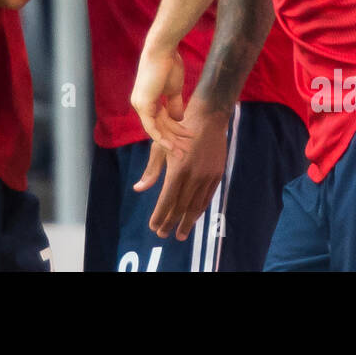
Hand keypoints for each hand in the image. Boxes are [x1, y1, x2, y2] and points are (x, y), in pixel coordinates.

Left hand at [131, 43, 185, 148]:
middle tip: (186, 152)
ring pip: (156, 130)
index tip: (188, 137)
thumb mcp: (174, 90)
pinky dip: (161, 137)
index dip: (175, 131)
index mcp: (148, 101)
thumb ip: (175, 105)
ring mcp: (140, 105)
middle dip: (174, 140)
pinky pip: (151, 126)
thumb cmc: (169, 65)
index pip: (161, 121)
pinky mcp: (143, 104)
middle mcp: (141, 105)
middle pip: (159, 128)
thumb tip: (179, 119)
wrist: (164, 50)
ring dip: (171, 141)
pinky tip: (171, 146)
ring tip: (184, 151)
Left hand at [135, 96, 230, 239]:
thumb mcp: (160, 147)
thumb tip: (138, 189)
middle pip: (181, 206)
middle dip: (171, 222)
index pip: (167, 199)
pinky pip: (207, 197)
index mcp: (177, 169)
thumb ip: (151, 171)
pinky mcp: (217, 175)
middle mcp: (193, 176)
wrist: (208, 118)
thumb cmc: (178, 131)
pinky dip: (199, 210)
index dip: (160, 215)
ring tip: (179, 235)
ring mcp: (207, 176)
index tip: (153, 227)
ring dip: (187, 222)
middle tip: (162, 235)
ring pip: (196, 205)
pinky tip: (193, 218)